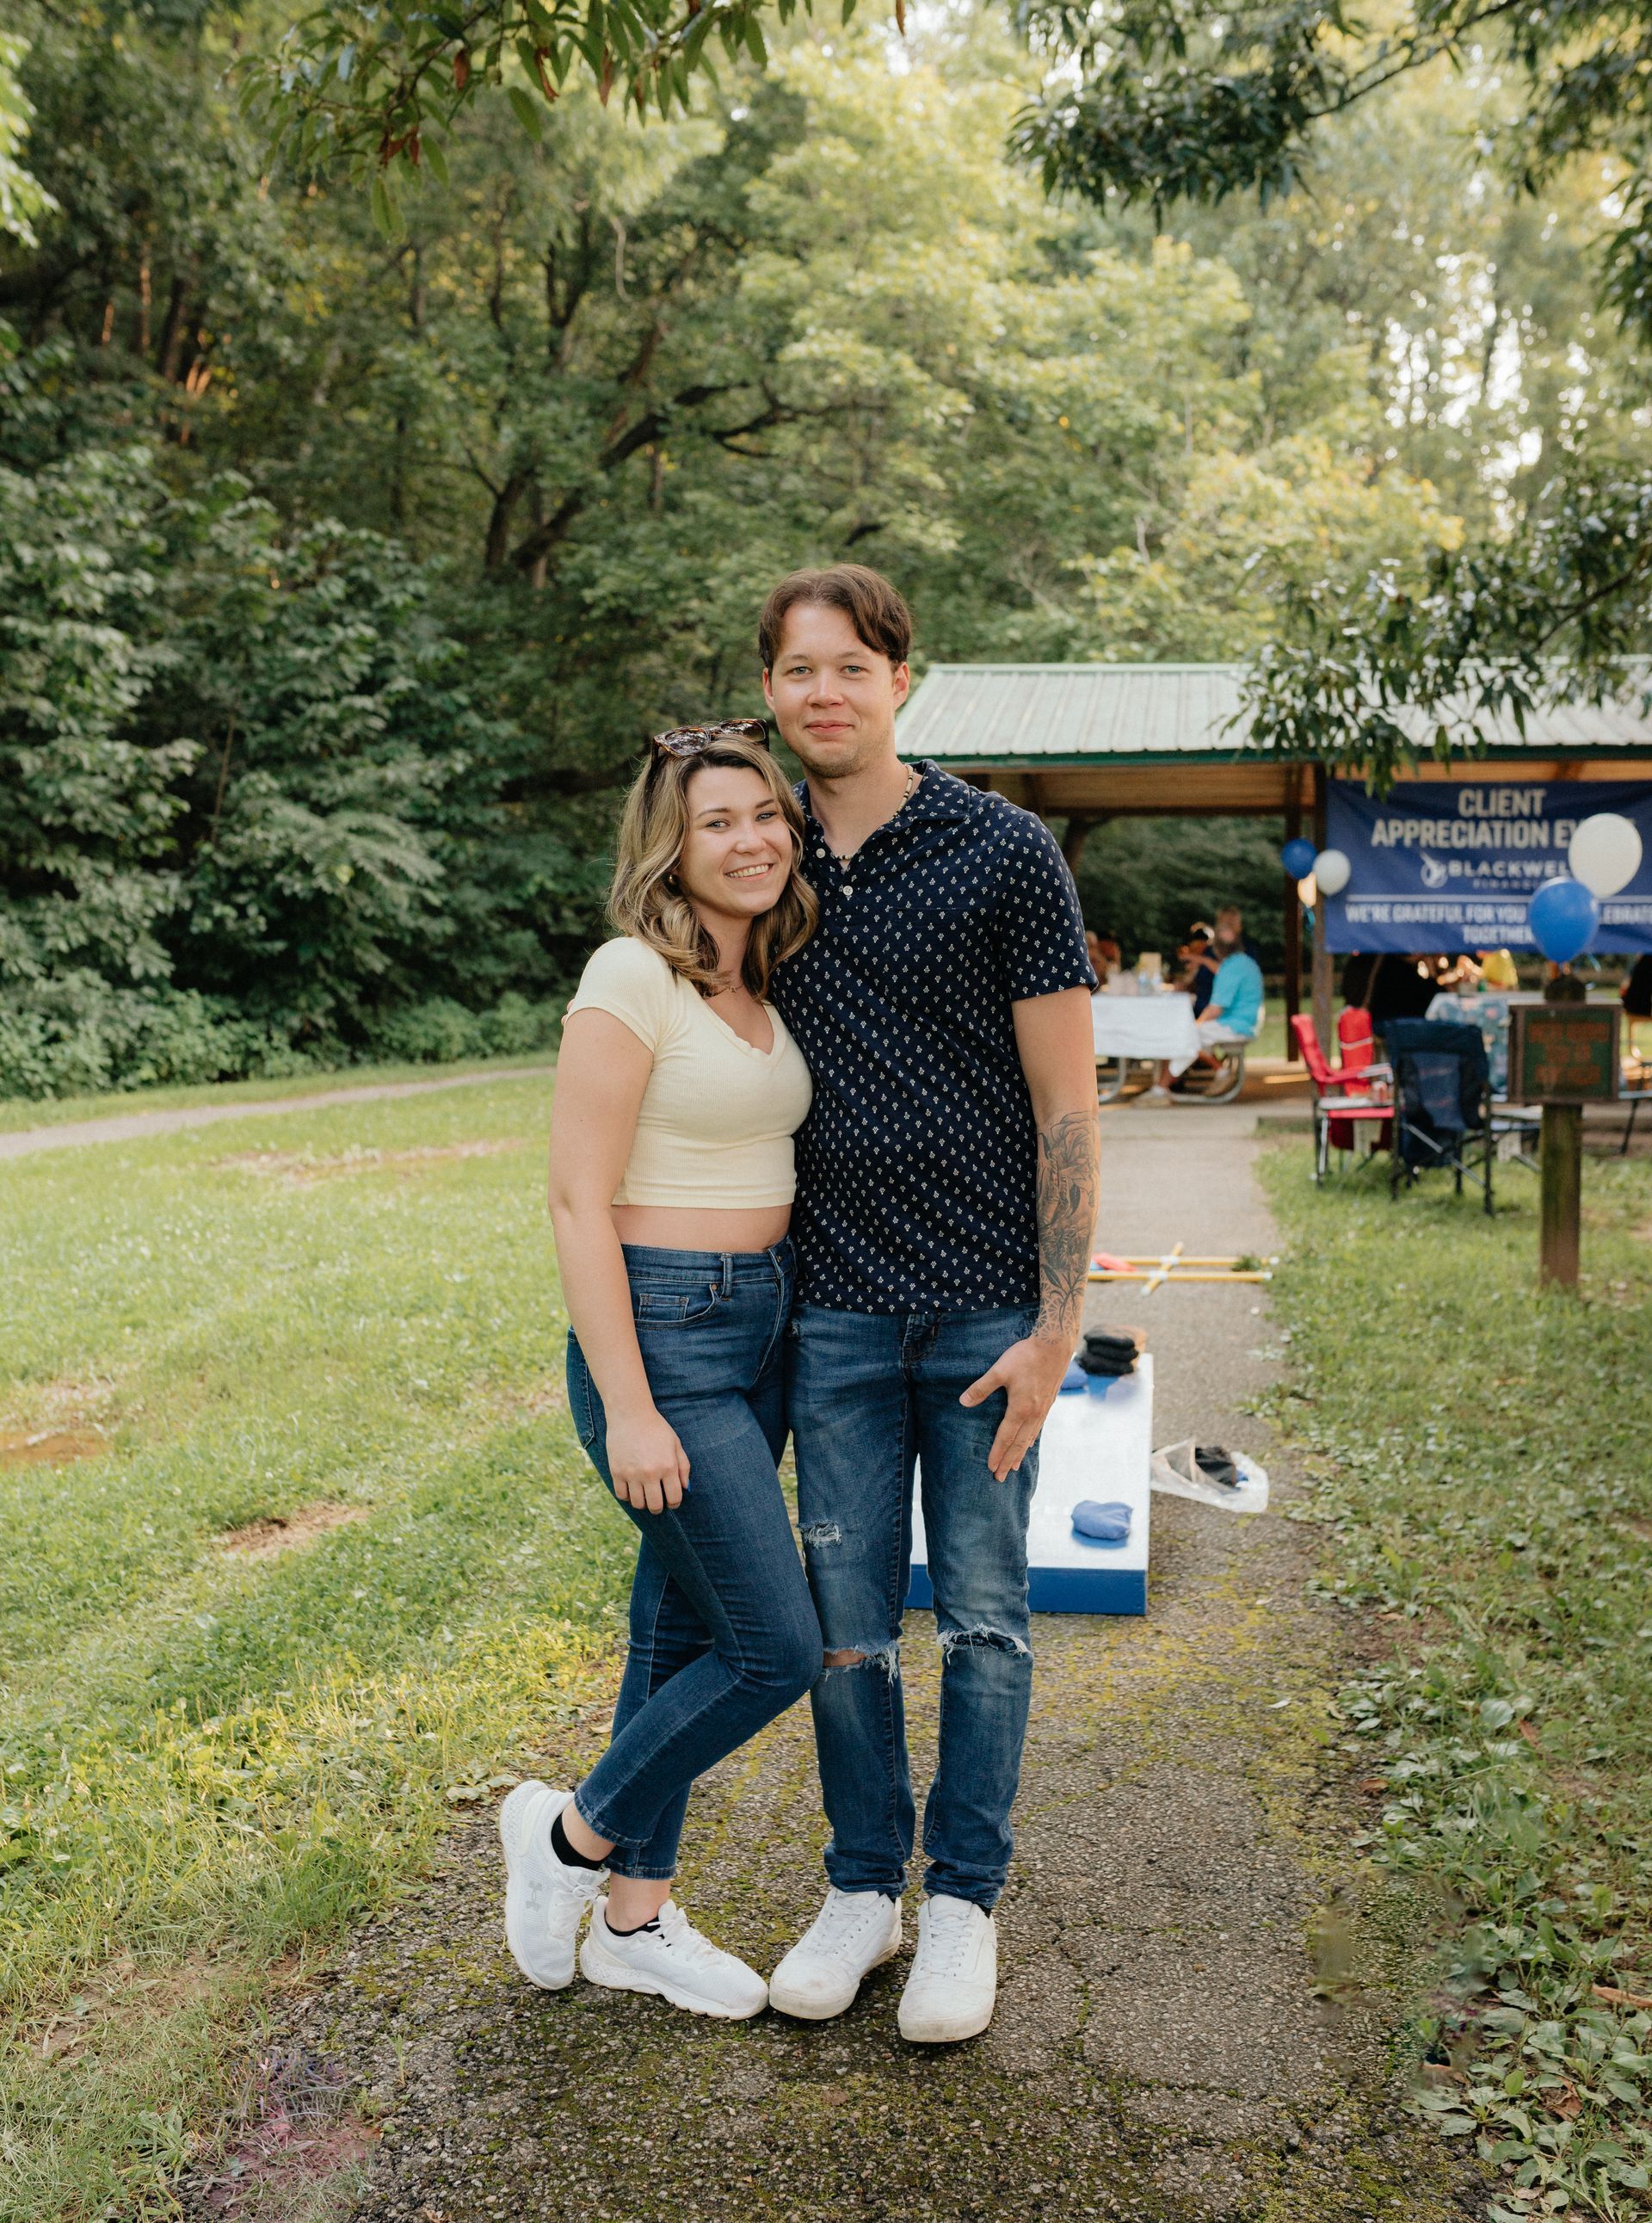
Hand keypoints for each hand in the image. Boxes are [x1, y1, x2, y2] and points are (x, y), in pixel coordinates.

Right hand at [605, 1406, 690, 1513]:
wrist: (630, 1414)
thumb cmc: (656, 1428)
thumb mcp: (675, 1444)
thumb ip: (684, 1467)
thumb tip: (686, 1488)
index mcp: (668, 1466)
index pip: (674, 1498)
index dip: (675, 1504)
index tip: (672, 1502)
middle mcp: (650, 1473)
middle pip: (655, 1505)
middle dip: (658, 1508)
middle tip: (658, 1503)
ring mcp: (632, 1473)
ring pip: (638, 1503)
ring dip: (643, 1503)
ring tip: (645, 1495)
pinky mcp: (617, 1471)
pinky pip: (622, 1495)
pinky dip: (628, 1496)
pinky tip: (632, 1489)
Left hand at [960, 1333, 1072, 1482]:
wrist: (1055, 1344)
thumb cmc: (1026, 1356)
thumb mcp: (999, 1370)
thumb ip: (981, 1388)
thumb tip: (963, 1402)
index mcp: (1020, 1409)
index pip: (1005, 1437)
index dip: (997, 1453)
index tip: (991, 1468)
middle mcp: (1033, 1414)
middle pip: (1018, 1444)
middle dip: (1008, 1461)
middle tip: (1000, 1478)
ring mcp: (1043, 1410)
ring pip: (1029, 1438)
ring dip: (1020, 1454)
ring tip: (1014, 1467)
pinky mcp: (1049, 1402)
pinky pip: (1038, 1428)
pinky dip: (1031, 1440)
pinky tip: (1029, 1443)